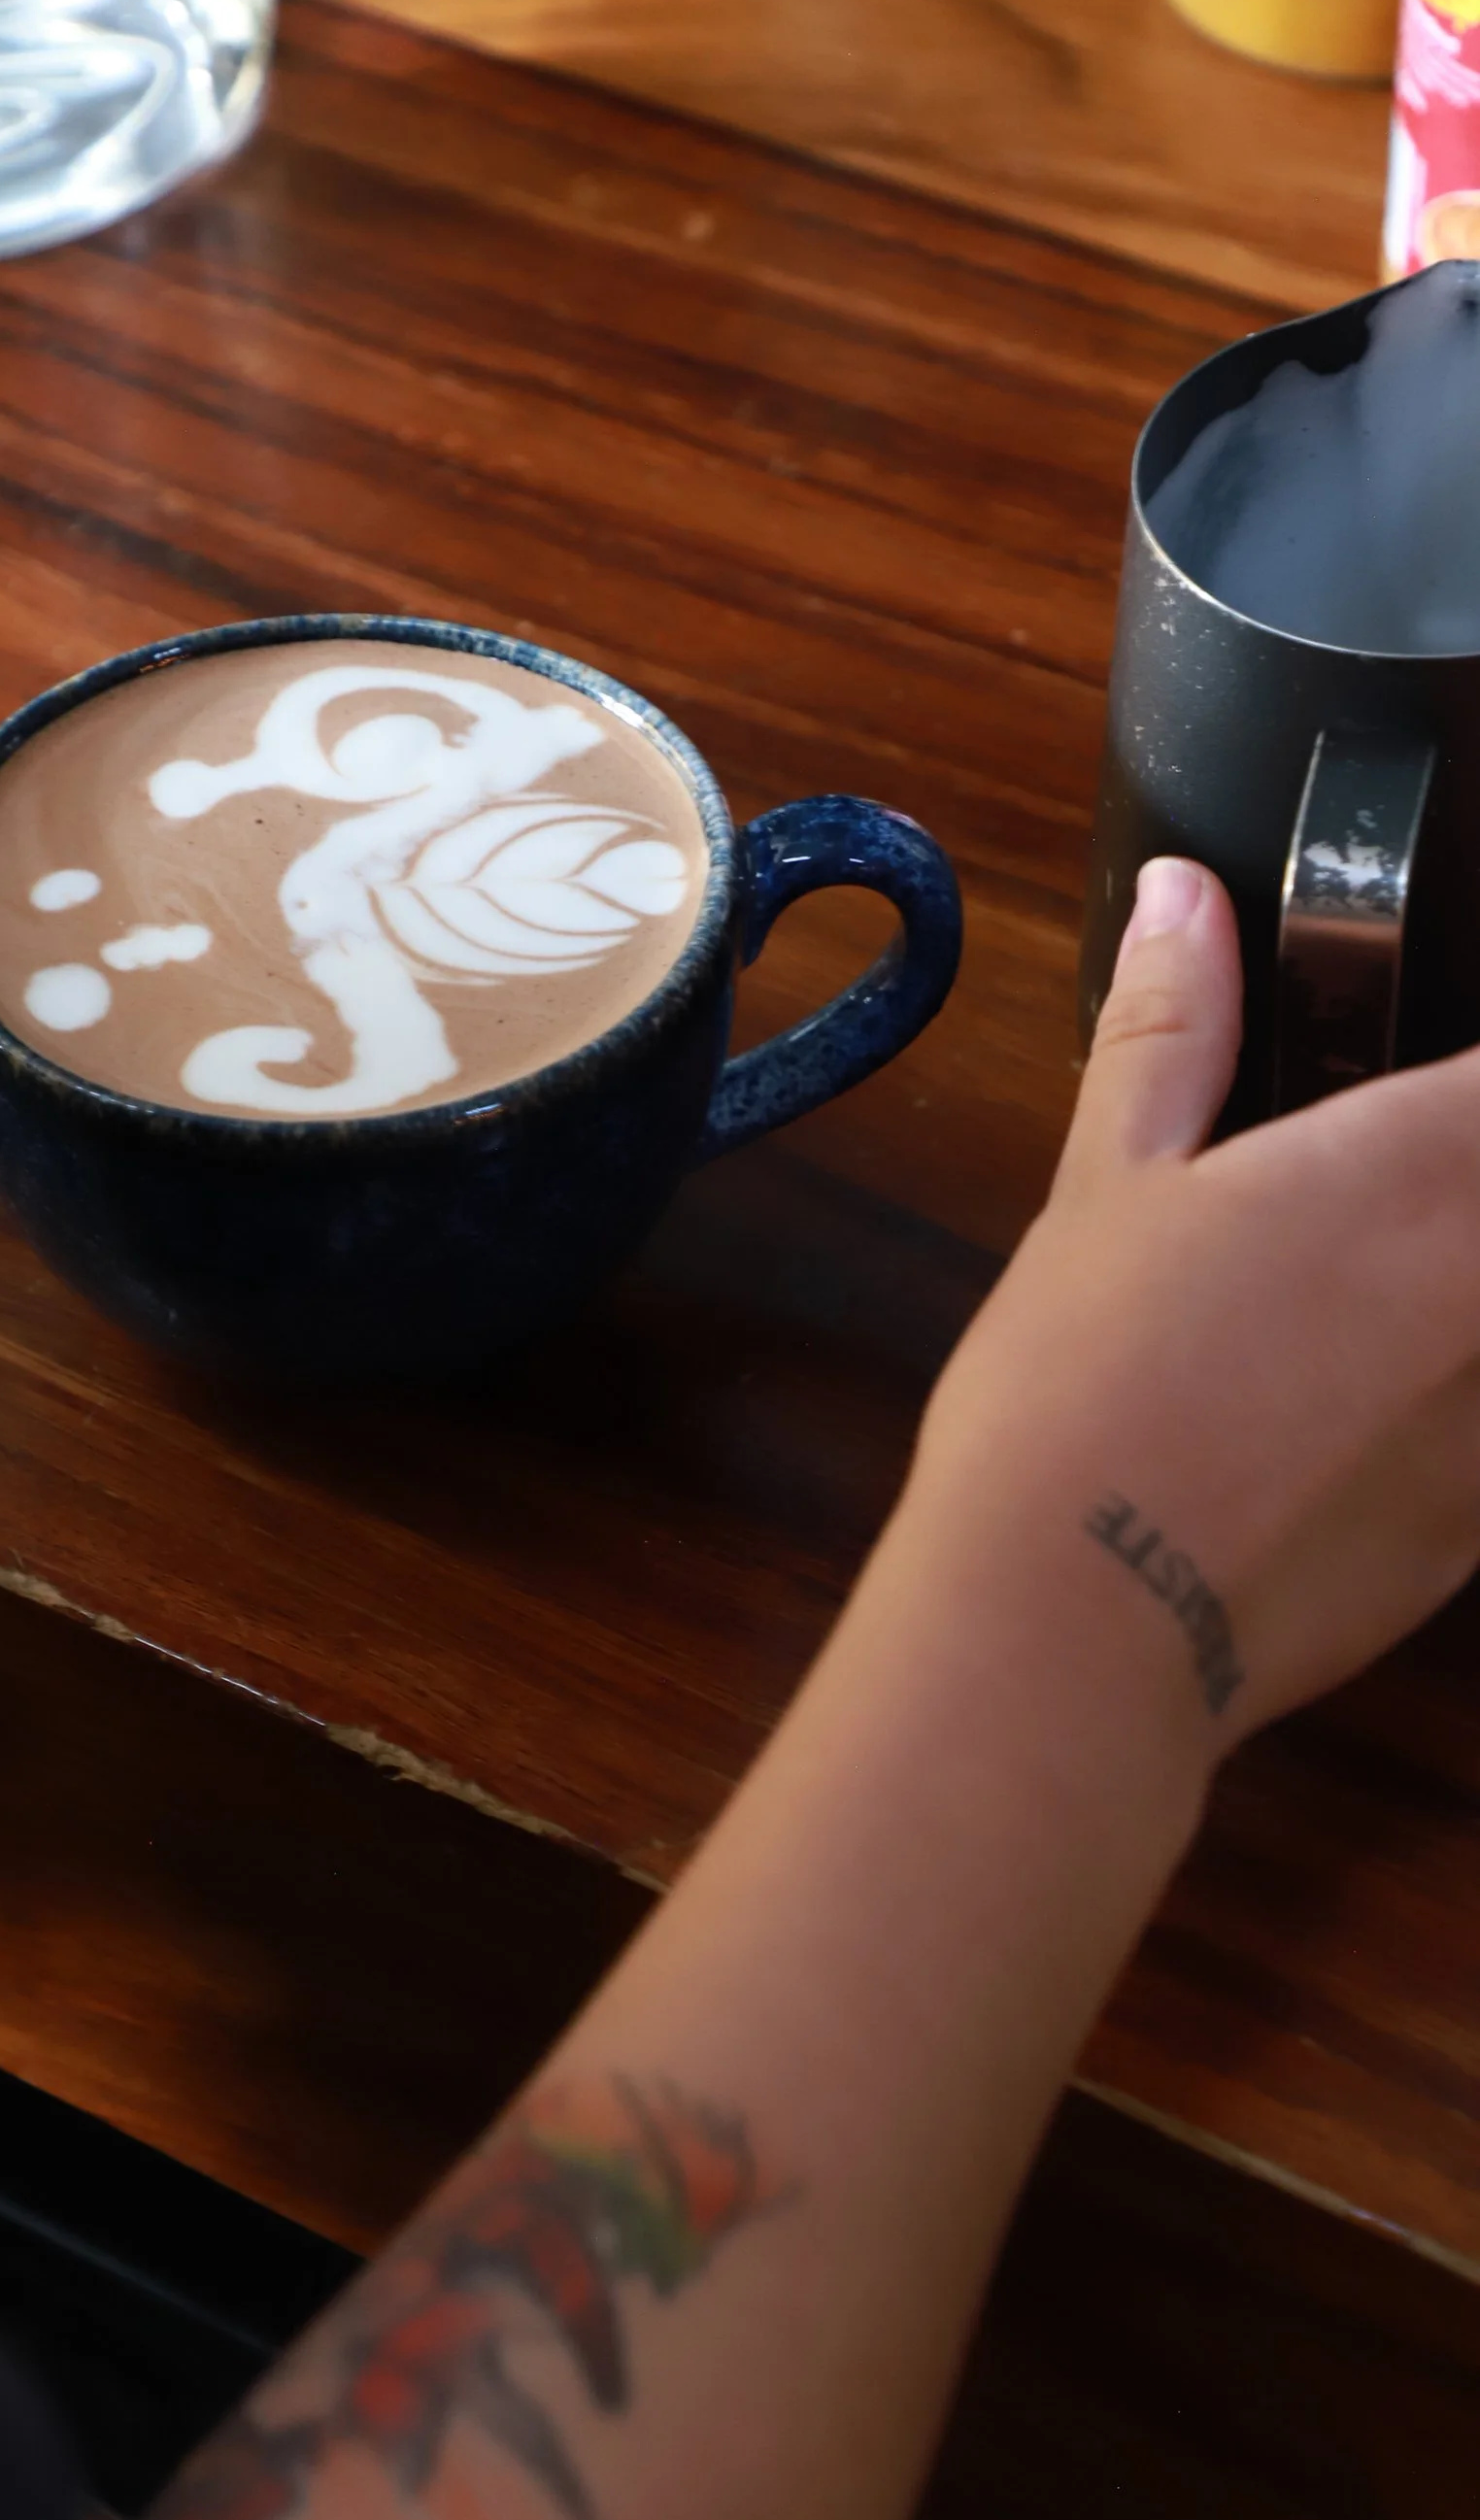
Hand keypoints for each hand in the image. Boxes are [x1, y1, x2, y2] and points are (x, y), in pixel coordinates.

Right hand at [908, 857, 1479, 1755]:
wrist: (1078, 1618)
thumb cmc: (1080, 1390)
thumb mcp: (1108, 1186)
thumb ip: (1172, 1030)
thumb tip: (1181, 900)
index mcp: (1427, 1154)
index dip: (1463, 1095)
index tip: (1429, 1114)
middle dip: (1458, 1186)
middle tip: (1386, 1206)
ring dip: (1454, 1300)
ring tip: (1367, 1315)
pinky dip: (1453, 1408)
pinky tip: (1376, 1418)